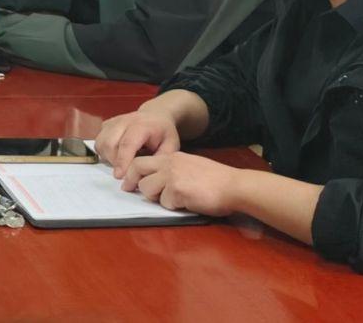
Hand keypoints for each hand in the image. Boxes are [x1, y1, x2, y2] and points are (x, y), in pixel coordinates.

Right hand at [96, 107, 182, 171]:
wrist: (156, 115)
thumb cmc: (164, 132)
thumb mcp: (171, 145)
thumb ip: (160, 159)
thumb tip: (146, 173)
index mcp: (141, 125)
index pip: (127, 144)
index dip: (122, 161)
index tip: (119, 176)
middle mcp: (123, 121)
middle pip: (109, 144)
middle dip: (114, 162)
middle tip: (126, 172)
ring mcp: (113, 122)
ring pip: (100, 143)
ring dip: (108, 157)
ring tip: (122, 163)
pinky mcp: (106, 125)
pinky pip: (98, 141)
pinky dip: (104, 152)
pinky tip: (116, 155)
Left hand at [121, 151, 242, 214]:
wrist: (235, 186)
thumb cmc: (217, 180)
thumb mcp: (191, 165)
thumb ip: (173, 169)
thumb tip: (156, 180)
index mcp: (172, 157)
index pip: (141, 160)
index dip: (131, 172)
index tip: (127, 181)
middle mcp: (169, 163)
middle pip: (137, 169)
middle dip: (132, 182)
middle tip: (130, 191)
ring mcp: (172, 176)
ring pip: (148, 189)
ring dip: (157, 197)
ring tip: (174, 199)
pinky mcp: (178, 191)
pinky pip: (166, 203)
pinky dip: (174, 206)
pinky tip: (187, 203)